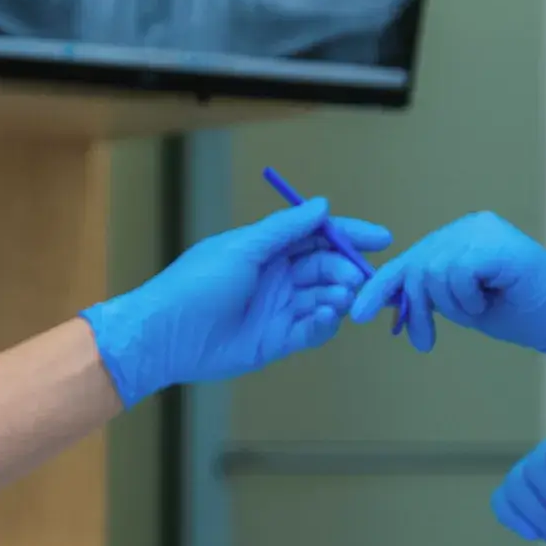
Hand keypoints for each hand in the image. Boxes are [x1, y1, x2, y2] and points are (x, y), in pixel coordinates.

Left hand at [82, 199, 392, 405]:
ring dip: (338, 297)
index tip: (380, 240)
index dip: (349, 236)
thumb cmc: (196, 284)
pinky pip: (313, 329)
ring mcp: (280, 309)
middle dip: (346, 270)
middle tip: (356, 278)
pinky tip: (325, 318)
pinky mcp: (279, 340)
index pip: (318, 237)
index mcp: (268, 250)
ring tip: (338, 299)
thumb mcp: (241, 248)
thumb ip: (284, 229)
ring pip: (325, 299)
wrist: (165, 336)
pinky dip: (324, 323)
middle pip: (327, 268)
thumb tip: (322, 206)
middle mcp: (278, 277)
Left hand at [352, 212, 545, 367]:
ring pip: (432, 273)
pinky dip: (466, 299)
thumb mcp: (465, 305)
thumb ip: (431, 295)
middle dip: (413, 308)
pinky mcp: (494, 244)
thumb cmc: (526, 314)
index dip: (384, 287)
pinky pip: (455, 275)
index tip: (361, 314)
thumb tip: (387, 299)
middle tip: (423, 339)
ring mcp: (483, 231)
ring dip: (450, 306)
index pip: (412, 258)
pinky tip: (489, 302)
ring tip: (478, 312)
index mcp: (464, 236)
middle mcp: (471, 225)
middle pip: (415, 266)